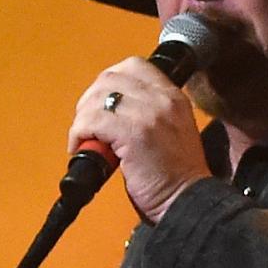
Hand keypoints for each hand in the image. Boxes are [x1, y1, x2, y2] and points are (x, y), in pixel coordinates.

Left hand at [68, 60, 212, 223]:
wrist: (188, 201)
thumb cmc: (176, 175)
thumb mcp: (172, 129)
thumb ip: (150, 112)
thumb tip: (112, 108)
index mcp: (174, 96)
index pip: (135, 66)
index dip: (109, 81)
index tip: (101, 103)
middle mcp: (163, 99)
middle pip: (110, 78)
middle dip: (89, 99)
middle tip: (87, 124)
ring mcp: (149, 114)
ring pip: (96, 98)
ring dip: (82, 119)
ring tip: (85, 139)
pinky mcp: (133, 134)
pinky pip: (92, 121)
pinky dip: (79, 133)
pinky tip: (82, 148)